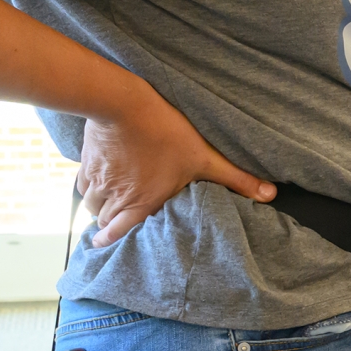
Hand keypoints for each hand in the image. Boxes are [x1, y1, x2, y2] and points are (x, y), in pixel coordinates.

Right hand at [80, 83, 272, 246]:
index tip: (105, 247)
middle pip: (104, 221)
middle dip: (108, 228)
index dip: (111, 243)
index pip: (120, 233)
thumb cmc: (164, 132)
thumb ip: (236, 179)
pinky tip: (94, 183)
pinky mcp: (86, 160)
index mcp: (141, 203)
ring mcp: (98, 179)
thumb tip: (270, 194)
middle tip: (112, 230)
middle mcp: (115, 197)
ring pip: (90, 205)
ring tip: (105, 209)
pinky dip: (87, 187)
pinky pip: (81, 183)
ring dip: (98, 209)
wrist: (123, 104)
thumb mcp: (205, 157)